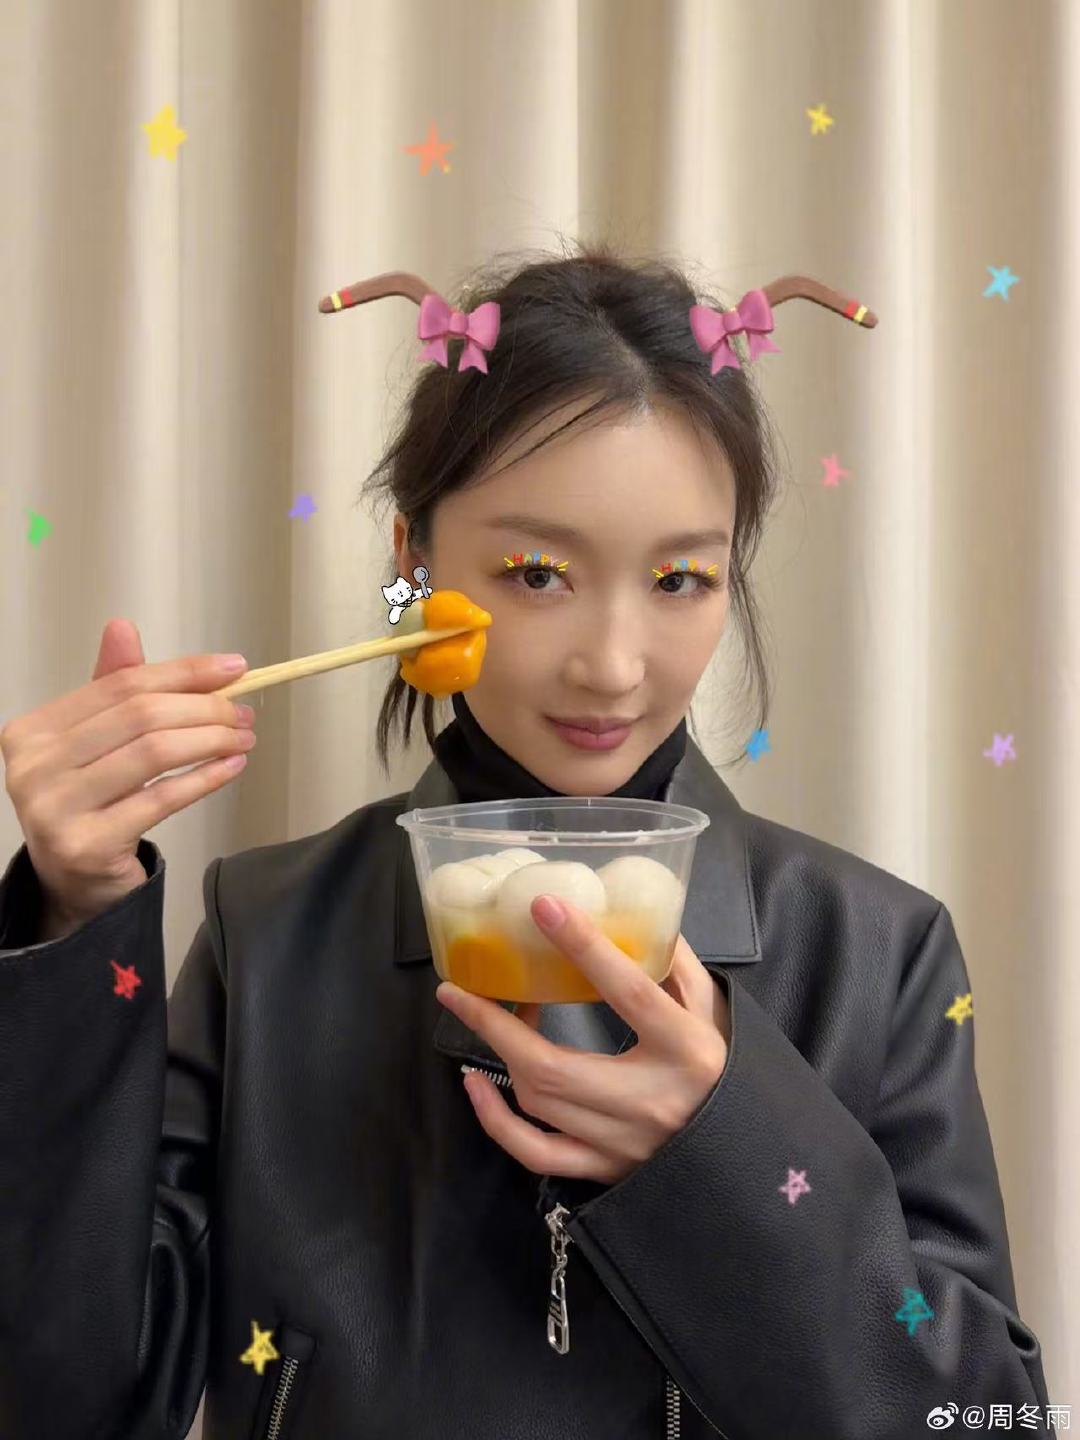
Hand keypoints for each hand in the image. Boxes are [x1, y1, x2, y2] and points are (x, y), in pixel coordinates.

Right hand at [1, 618, 255, 926]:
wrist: (72, 882)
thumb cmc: (88, 803)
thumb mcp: (95, 742)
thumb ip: (112, 689)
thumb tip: (122, 627)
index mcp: (33, 731)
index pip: (120, 685)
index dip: (183, 672)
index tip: (233, 668)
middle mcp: (34, 767)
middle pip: (140, 715)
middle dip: (204, 708)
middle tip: (243, 713)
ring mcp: (56, 808)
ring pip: (153, 752)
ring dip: (211, 740)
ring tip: (243, 739)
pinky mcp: (87, 844)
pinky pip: (161, 799)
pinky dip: (205, 778)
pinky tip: (231, 767)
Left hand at [435, 894, 730, 1186]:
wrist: (751, 1158)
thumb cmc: (731, 1073)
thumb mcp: (715, 1012)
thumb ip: (676, 966)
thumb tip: (638, 916)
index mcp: (687, 1051)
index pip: (628, 992)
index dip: (584, 948)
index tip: (544, 908)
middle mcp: (652, 1102)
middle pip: (554, 1066)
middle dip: (495, 1026)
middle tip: (459, 989)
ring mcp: (625, 1143)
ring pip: (540, 1104)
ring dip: (499, 1057)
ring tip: (483, 1018)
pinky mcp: (607, 1171)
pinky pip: (536, 1153)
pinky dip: (495, 1121)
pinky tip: (476, 1084)